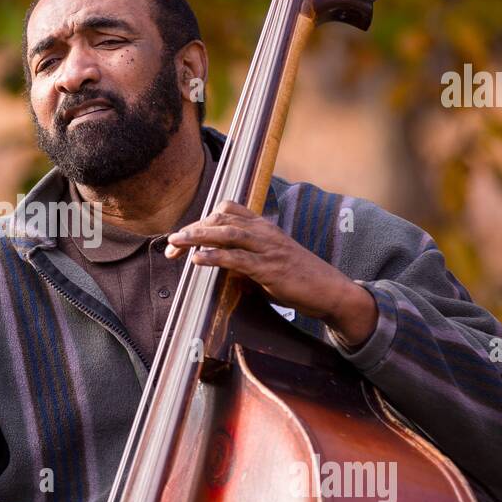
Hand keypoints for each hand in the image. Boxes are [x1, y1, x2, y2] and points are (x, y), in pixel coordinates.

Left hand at [165, 199, 377, 347]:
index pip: (228, 210)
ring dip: (197, 237)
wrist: (330, 291)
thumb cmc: (299, 278)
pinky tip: (197, 260)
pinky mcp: (270, 269)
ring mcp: (268, 249)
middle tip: (171, 244)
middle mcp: (265, 232)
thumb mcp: (269, 261)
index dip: (202, 220)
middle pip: (221, 219)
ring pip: (227, 233)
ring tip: (175, 244)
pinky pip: (237, 259)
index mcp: (264, 227)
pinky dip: (215, 257)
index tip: (183, 237)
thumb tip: (219, 261)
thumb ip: (245, 256)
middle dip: (193, 229)